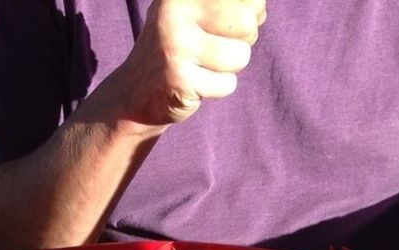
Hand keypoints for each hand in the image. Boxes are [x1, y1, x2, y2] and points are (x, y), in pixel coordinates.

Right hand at [112, 0, 267, 127]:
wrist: (137, 92)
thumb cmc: (182, 46)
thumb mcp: (200, 11)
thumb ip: (233, 4)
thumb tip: (261, 10)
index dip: (251, 11)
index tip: (225, 24)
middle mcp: (176, 9)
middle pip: (247, 22)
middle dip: (241, 41)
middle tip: (215, 48)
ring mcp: (175, 43)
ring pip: (240, 55)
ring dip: (230, 67)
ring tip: (205, 66)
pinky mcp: (179, 78)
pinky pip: (228, 84)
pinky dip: (218, 89)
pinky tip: (196, 84)